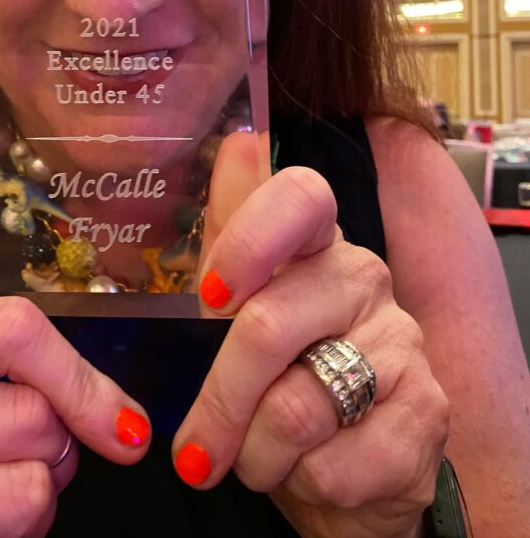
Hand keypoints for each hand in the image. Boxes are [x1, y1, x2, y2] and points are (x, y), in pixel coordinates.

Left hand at [173, 131, 447, 537]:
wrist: (342, 467)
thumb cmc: (278, 375)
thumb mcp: (240, 306)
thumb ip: (232, 230)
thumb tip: (237, 140)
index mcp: (316, 243)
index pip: (302, 197)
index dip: (249, 239)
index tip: (212, 295)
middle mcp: (363, 278)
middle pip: (268, 324)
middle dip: (218, 400)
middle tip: (196, 450)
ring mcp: (402, 343)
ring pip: (295, 406)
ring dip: (255, 452)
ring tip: (256, 458)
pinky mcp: (427, 414)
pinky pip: (334, 462)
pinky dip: (300, 482)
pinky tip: (308, 471)